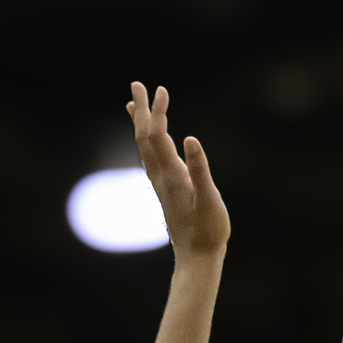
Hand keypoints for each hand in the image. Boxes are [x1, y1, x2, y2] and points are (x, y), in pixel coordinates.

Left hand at [127, 84, 230, 255]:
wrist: (197, 258)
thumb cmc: (208, 230)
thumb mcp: (209, 199)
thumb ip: (200, 169)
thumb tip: (192, 139)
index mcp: (172, 175)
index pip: (159, 135)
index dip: (158, 111)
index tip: (161, 90)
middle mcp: (161, 177)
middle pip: (144, 137)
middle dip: (141, 110)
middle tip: (136, 84)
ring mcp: (161, 184)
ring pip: (144, 147)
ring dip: (139, 124)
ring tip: (133, 105)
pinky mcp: (165, 190)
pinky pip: (150, 158)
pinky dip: (146, 141)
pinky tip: (151, 140)